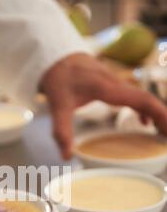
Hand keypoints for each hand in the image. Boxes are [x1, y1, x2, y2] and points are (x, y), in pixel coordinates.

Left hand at [41, 53, 166, 158]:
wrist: (54, 56)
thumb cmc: (57, 78)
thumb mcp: (58, 106)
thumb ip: (62, 131)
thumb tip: (67, 156)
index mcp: (108, 88)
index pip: (142, 100)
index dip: (159, 114)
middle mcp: (116, 83)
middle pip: (147, 100)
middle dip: (162, 117)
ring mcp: (116, 82)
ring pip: (143, 97)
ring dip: (155, 113)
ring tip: (162, 133)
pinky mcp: (112, 84)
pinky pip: (135, 96)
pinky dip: (143, 109)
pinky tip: (144, 122)